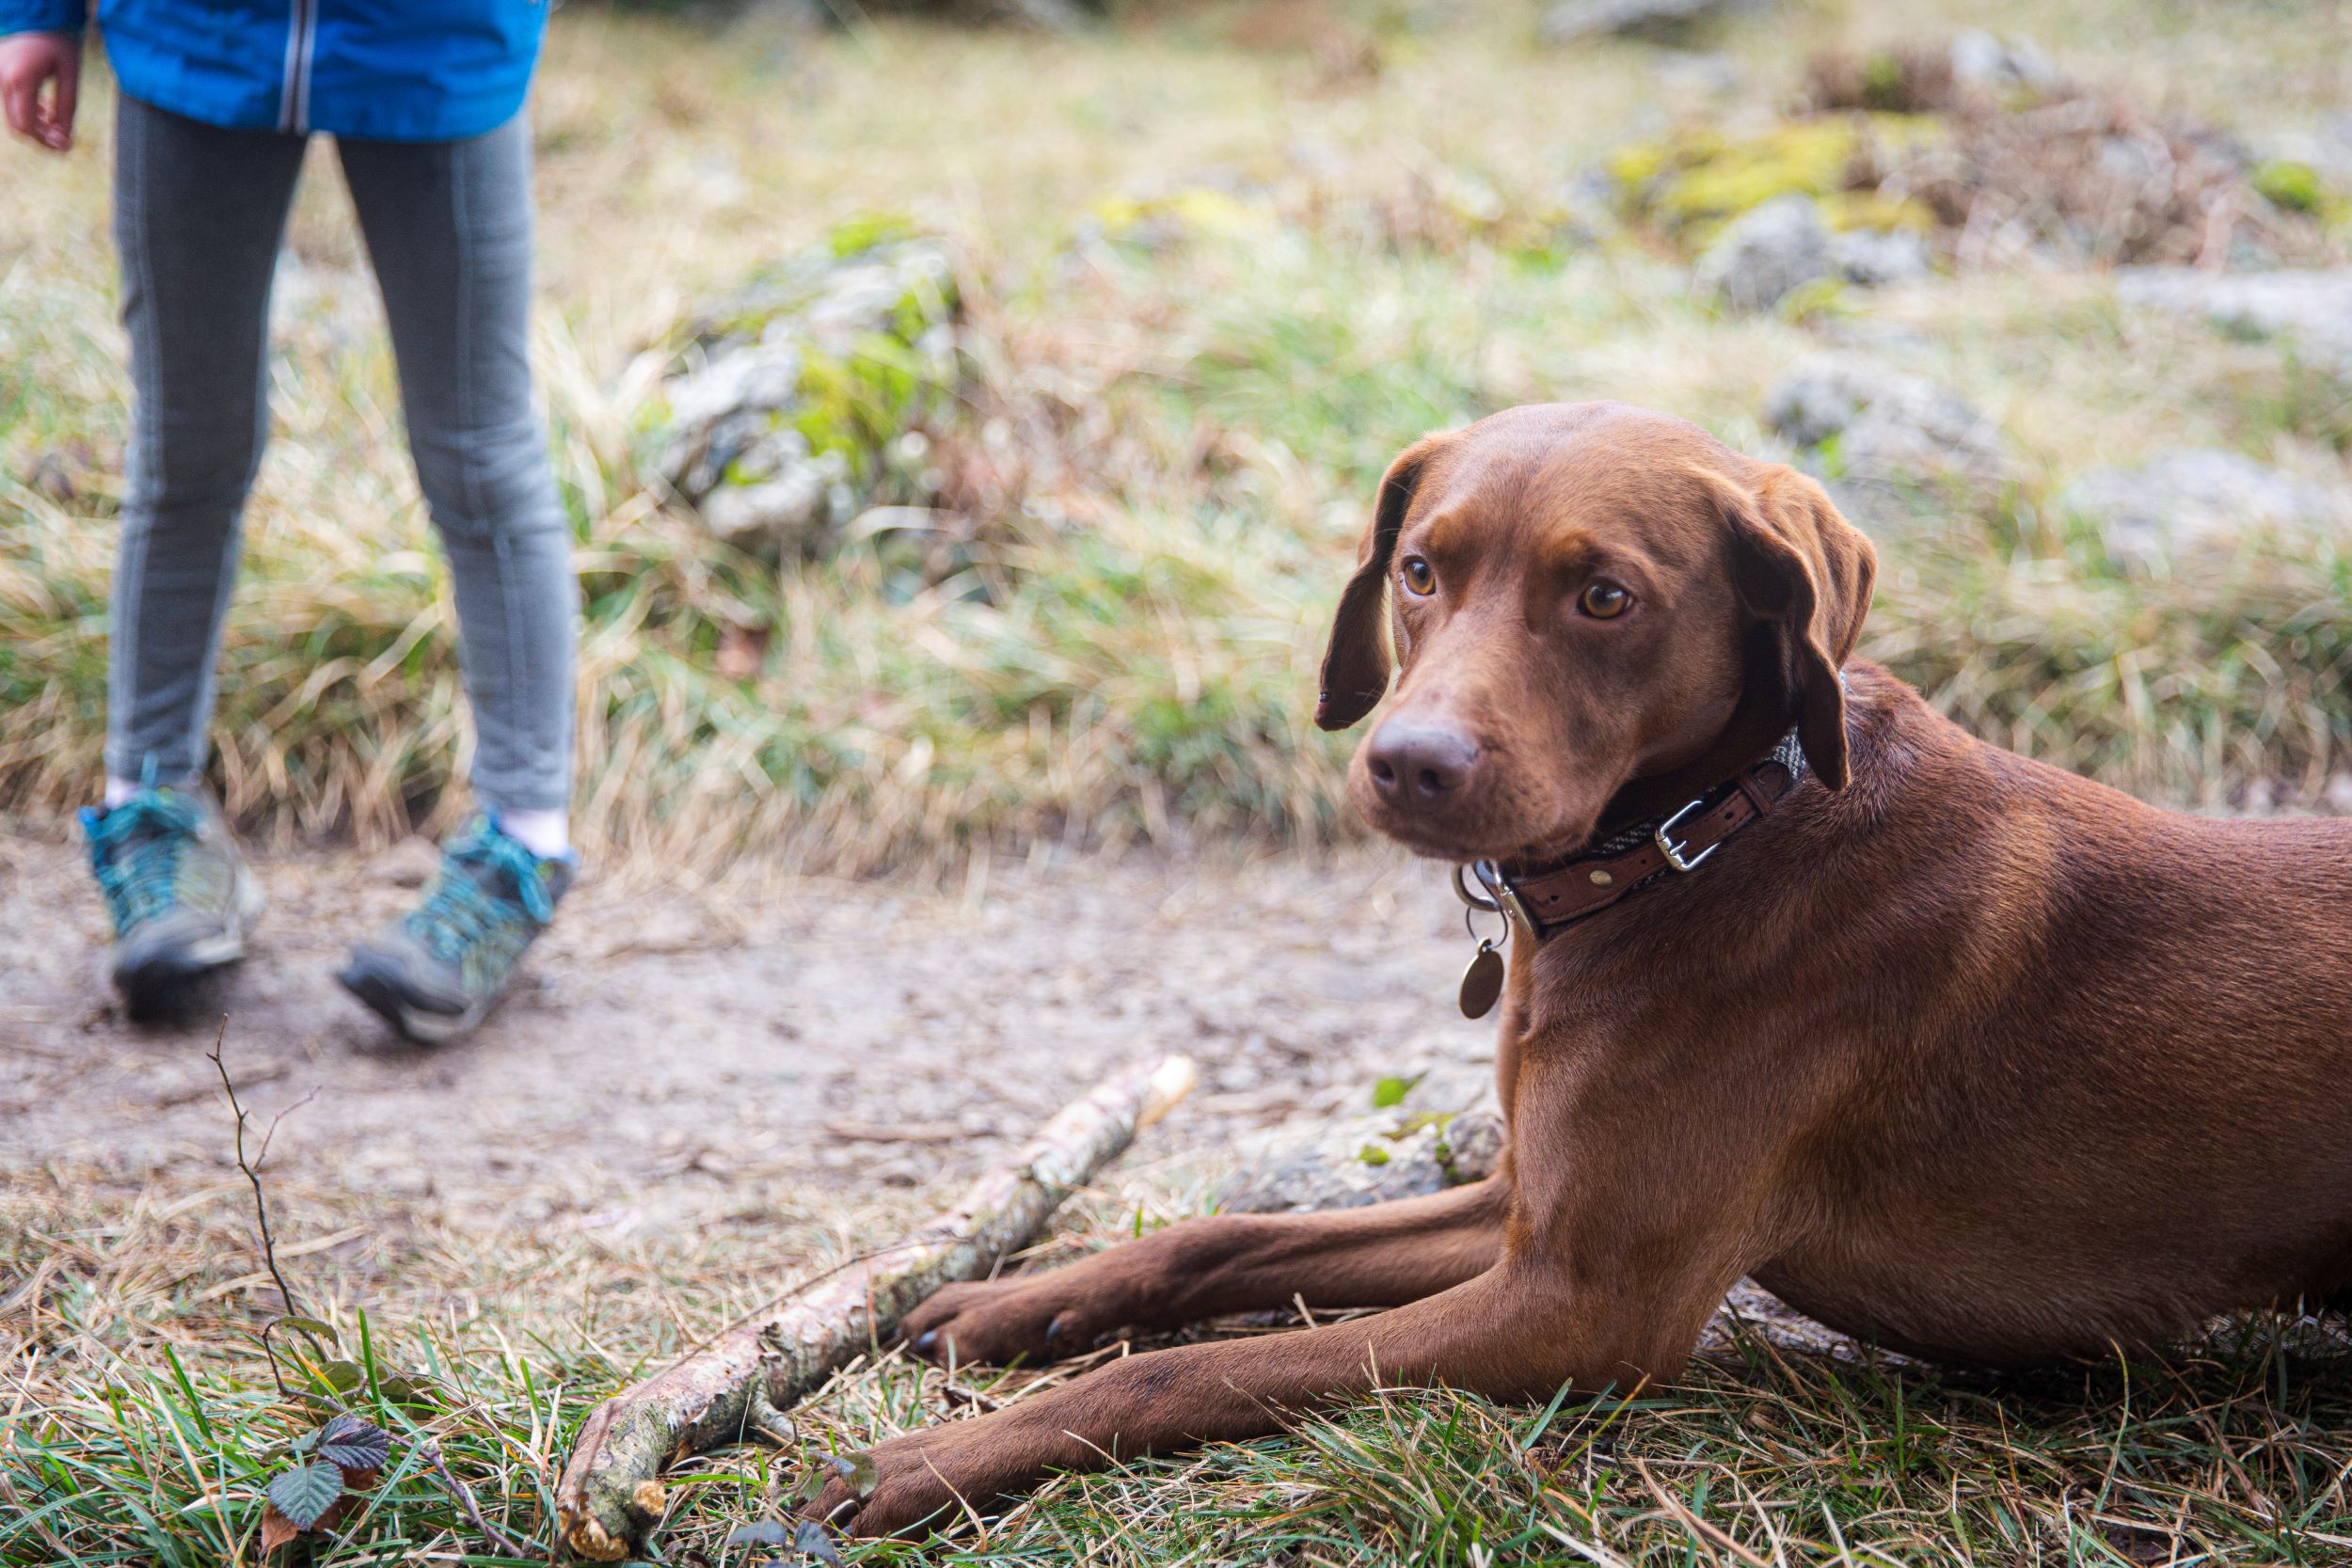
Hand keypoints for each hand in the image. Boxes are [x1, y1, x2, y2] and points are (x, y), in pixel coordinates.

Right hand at [1, 31, 79, 152]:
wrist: (36, 16)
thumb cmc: (57, 43)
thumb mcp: (70, 75)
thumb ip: (67, 107)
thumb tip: (64, 137)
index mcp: (21, 79)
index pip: (27, 126)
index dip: (46, 142)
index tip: (66, 146)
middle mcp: (3, 80)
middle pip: (18, 125)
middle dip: (41, 138)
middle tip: (64, 141)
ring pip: (13, 115)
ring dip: (36, 125)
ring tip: (57, 123)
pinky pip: (10, 102)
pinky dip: (27, 112)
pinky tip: (45, 111)